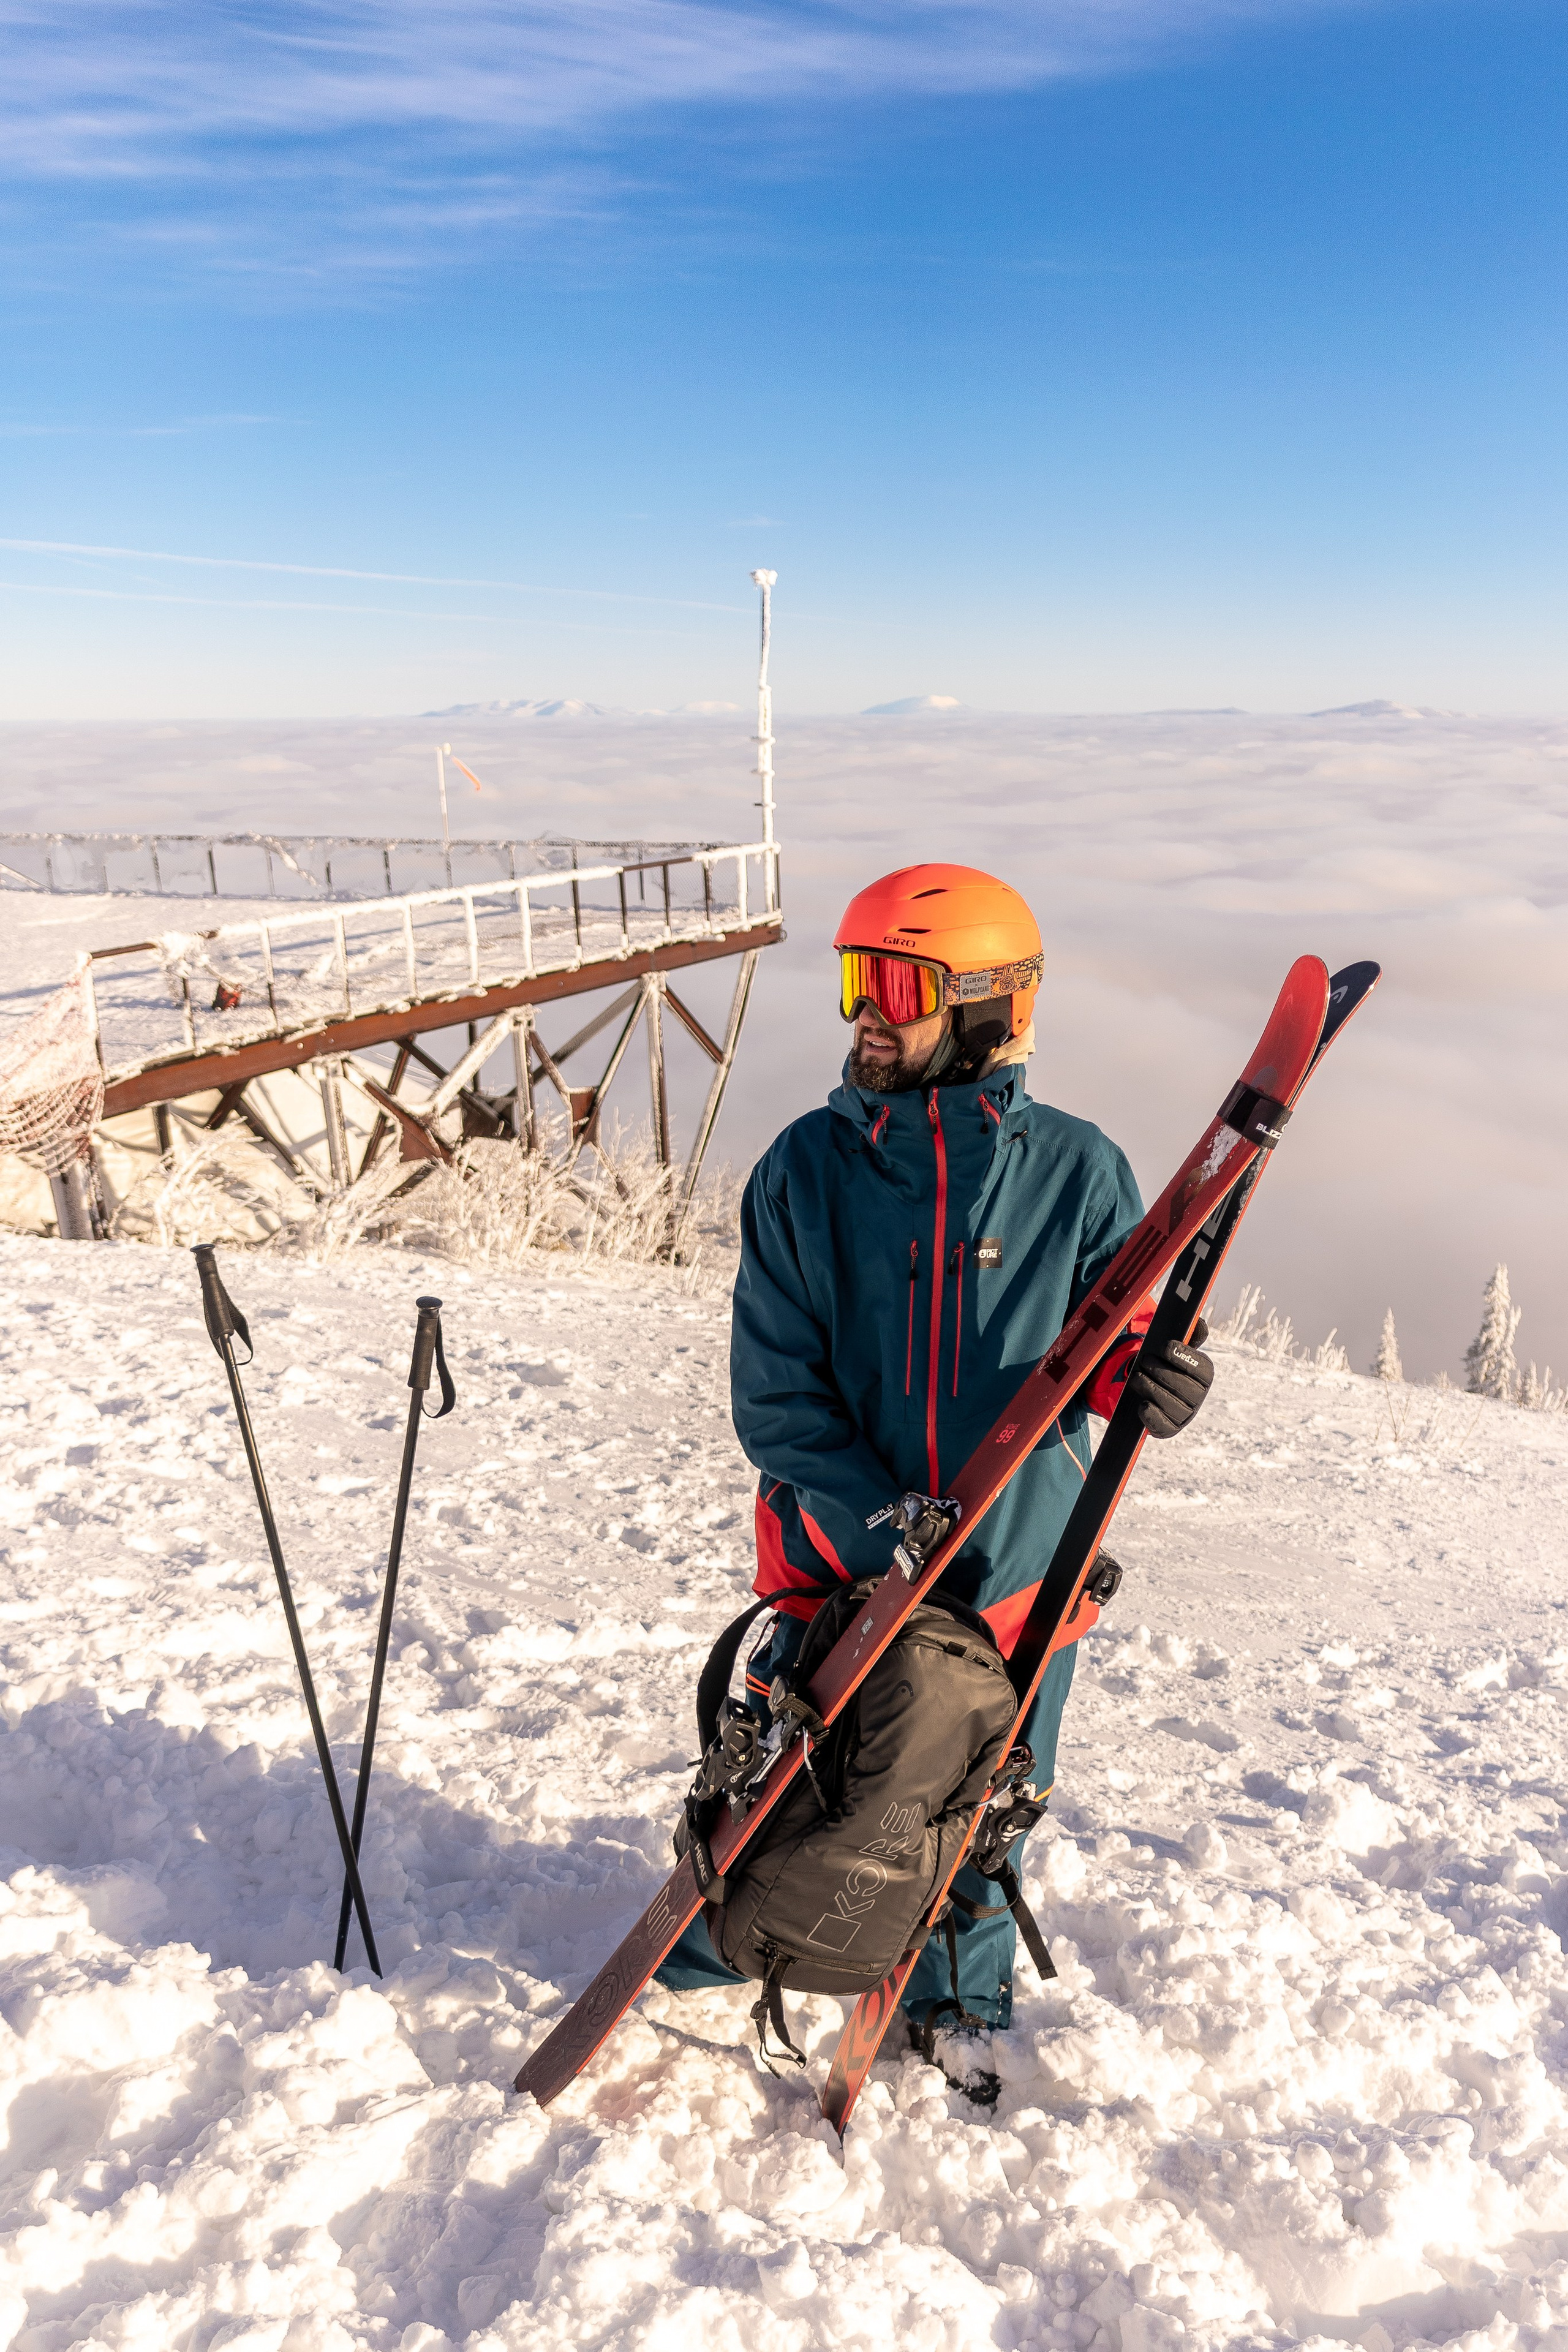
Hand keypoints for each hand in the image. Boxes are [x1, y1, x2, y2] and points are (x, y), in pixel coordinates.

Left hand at [1129, 1318, 1212, 1439]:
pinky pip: (1163, 1425)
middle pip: (1185, 1388)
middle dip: (1162, 1372)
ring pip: (1172, 1406)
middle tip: (1144, 1361)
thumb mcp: (1177, 1347)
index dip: (1184, 1357)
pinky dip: (1152, 1415)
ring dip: (1152, 1389)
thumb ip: (1189, 1334)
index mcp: (1205, 1375)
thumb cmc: (1166, 1363)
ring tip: (1136, 1377)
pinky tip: (1143, 1405)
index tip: (1165, 1347)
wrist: (1151, 1385)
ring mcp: (1185, 1414)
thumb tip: (1200, 1323)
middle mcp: (1198, 1397)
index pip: (1202, 1369)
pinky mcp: (1169, 1428)